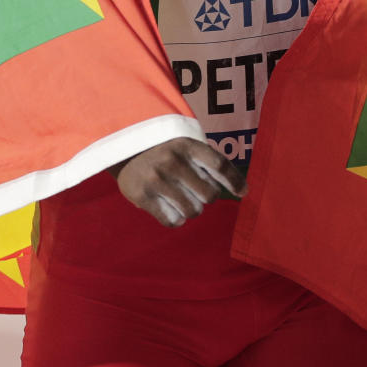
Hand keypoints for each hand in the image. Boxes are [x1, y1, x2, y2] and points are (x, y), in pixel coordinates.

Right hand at [110, 137, 245, 227]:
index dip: (235, 180)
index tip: (243, 192)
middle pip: (210, 194)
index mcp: (186, 145)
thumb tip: (243, 190)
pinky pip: (172, 220)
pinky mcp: (142, 195)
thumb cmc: (165, 152)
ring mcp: (156, 178)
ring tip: (181, 200)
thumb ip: (209, 163)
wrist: (122, 149)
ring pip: (193, 211)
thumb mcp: (185, 147)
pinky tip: (169, 209)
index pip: (219, 164)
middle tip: (195, 192)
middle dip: (206, 197)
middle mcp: (172, 161)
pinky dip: (176, 219)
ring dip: (191, 210)